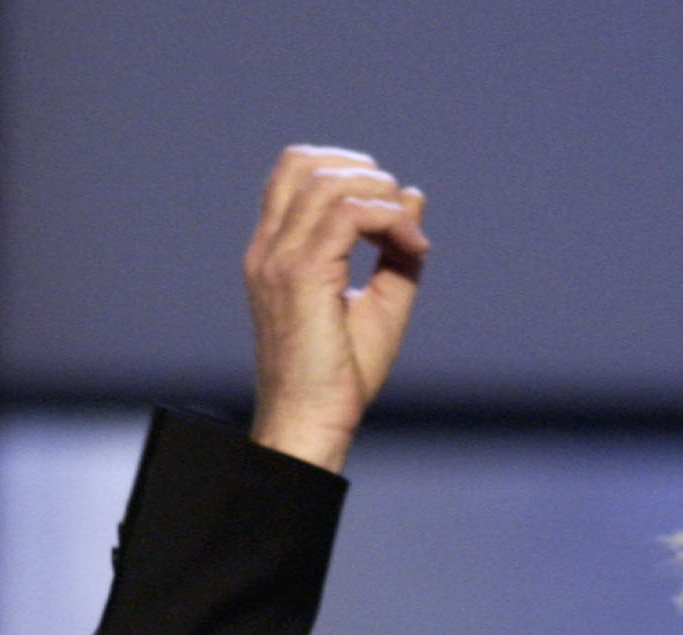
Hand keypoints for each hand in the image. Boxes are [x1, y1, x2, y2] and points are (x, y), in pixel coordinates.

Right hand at [245, 146, 429, 473]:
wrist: (312, 424)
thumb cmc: (339, 380)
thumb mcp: (379, 305)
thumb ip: (395, 252)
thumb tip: (413, 196)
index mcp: (275, 252)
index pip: (294, 174)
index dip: (346, 172)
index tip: (390, 213)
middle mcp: (269, 248)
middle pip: (304, 163)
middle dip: (364, 174)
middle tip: (401, 216)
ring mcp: (279, 258)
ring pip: (326, 181)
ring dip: (380, 195)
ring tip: (409, 236)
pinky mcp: (301, 274)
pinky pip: (347, 214)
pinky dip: (387, 219)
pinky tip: (411, 247)